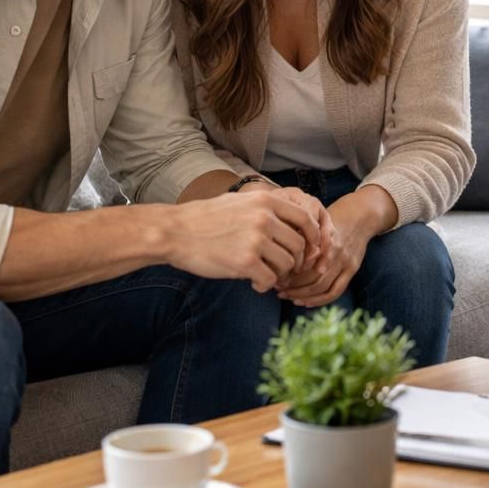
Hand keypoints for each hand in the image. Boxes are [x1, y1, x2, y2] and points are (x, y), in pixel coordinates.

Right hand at [166, 191, 324, 292]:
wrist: (175, 232)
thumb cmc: (205, 218)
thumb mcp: (240, 201)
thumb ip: (266, 209)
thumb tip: (292, 221)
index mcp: (265, 201)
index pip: (305, 218)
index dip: (312, 237)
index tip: (310, 249)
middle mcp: (265, 218)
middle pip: (299, 245)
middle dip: (296, 261)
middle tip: (284, 270)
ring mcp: (256, 240)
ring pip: (287, 264)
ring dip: (279, 274)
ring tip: (265, 275)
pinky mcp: (245, 262)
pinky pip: (270, 279)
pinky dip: (265, 286)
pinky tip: (253, 284)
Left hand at [276, 192, 381, 306]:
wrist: (359, 216)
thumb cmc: (330, 219)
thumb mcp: (313, 221)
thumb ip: (298, 236)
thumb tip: (274, 253)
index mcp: (321, 239)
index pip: (300, 262)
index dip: (286, 273)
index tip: (274, 277)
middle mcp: (333, 251)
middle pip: (310, 277)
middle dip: (292, 287)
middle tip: (278, 290)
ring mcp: (344, 261)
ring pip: (322, 287)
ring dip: (303, 296)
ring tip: (288, 297)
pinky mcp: (352, 269)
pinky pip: (336, 291)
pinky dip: (320, 301)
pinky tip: (306, 303)